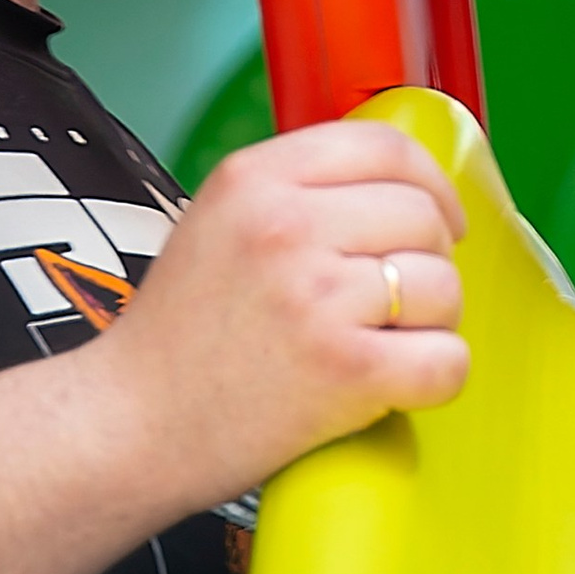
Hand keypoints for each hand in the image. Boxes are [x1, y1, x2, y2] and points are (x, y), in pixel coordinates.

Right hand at [101, 119, 469, 503]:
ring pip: (443, 286)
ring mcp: (318, 297)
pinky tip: (395, 385)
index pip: (386, 146)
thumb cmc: (178, 337)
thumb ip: (295, 191)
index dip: (430, 184)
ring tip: (383, 344)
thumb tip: (400, 187)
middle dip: (429, 261)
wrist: (128, 427)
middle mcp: (287, 226)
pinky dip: (437, 376)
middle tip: (396, 301)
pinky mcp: (346, 370)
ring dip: (431, 322)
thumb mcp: (217, 221)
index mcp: (255, 178)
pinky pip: (446, 358)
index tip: (440, 220)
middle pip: (423, 216)